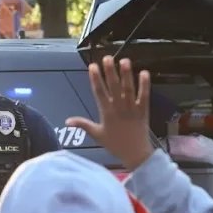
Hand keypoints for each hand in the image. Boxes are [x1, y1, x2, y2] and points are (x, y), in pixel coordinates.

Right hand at [66, 56, 153, 170]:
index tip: (92, 66)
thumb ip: (83, 125)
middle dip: (110, 72)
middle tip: (107, 58)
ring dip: (127, 75)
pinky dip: (145, 85)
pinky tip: (144, 72)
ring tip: (125, 61)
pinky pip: (144, 96)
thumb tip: (67, 121)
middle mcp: (118, 108)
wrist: (135, 154)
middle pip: (113, 87)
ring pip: (128, 89)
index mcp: (106, 113)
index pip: (99, 92)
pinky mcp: (144, 110)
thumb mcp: (97, 134)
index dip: (95, 79)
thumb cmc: (115, 144)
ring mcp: (132, 109)